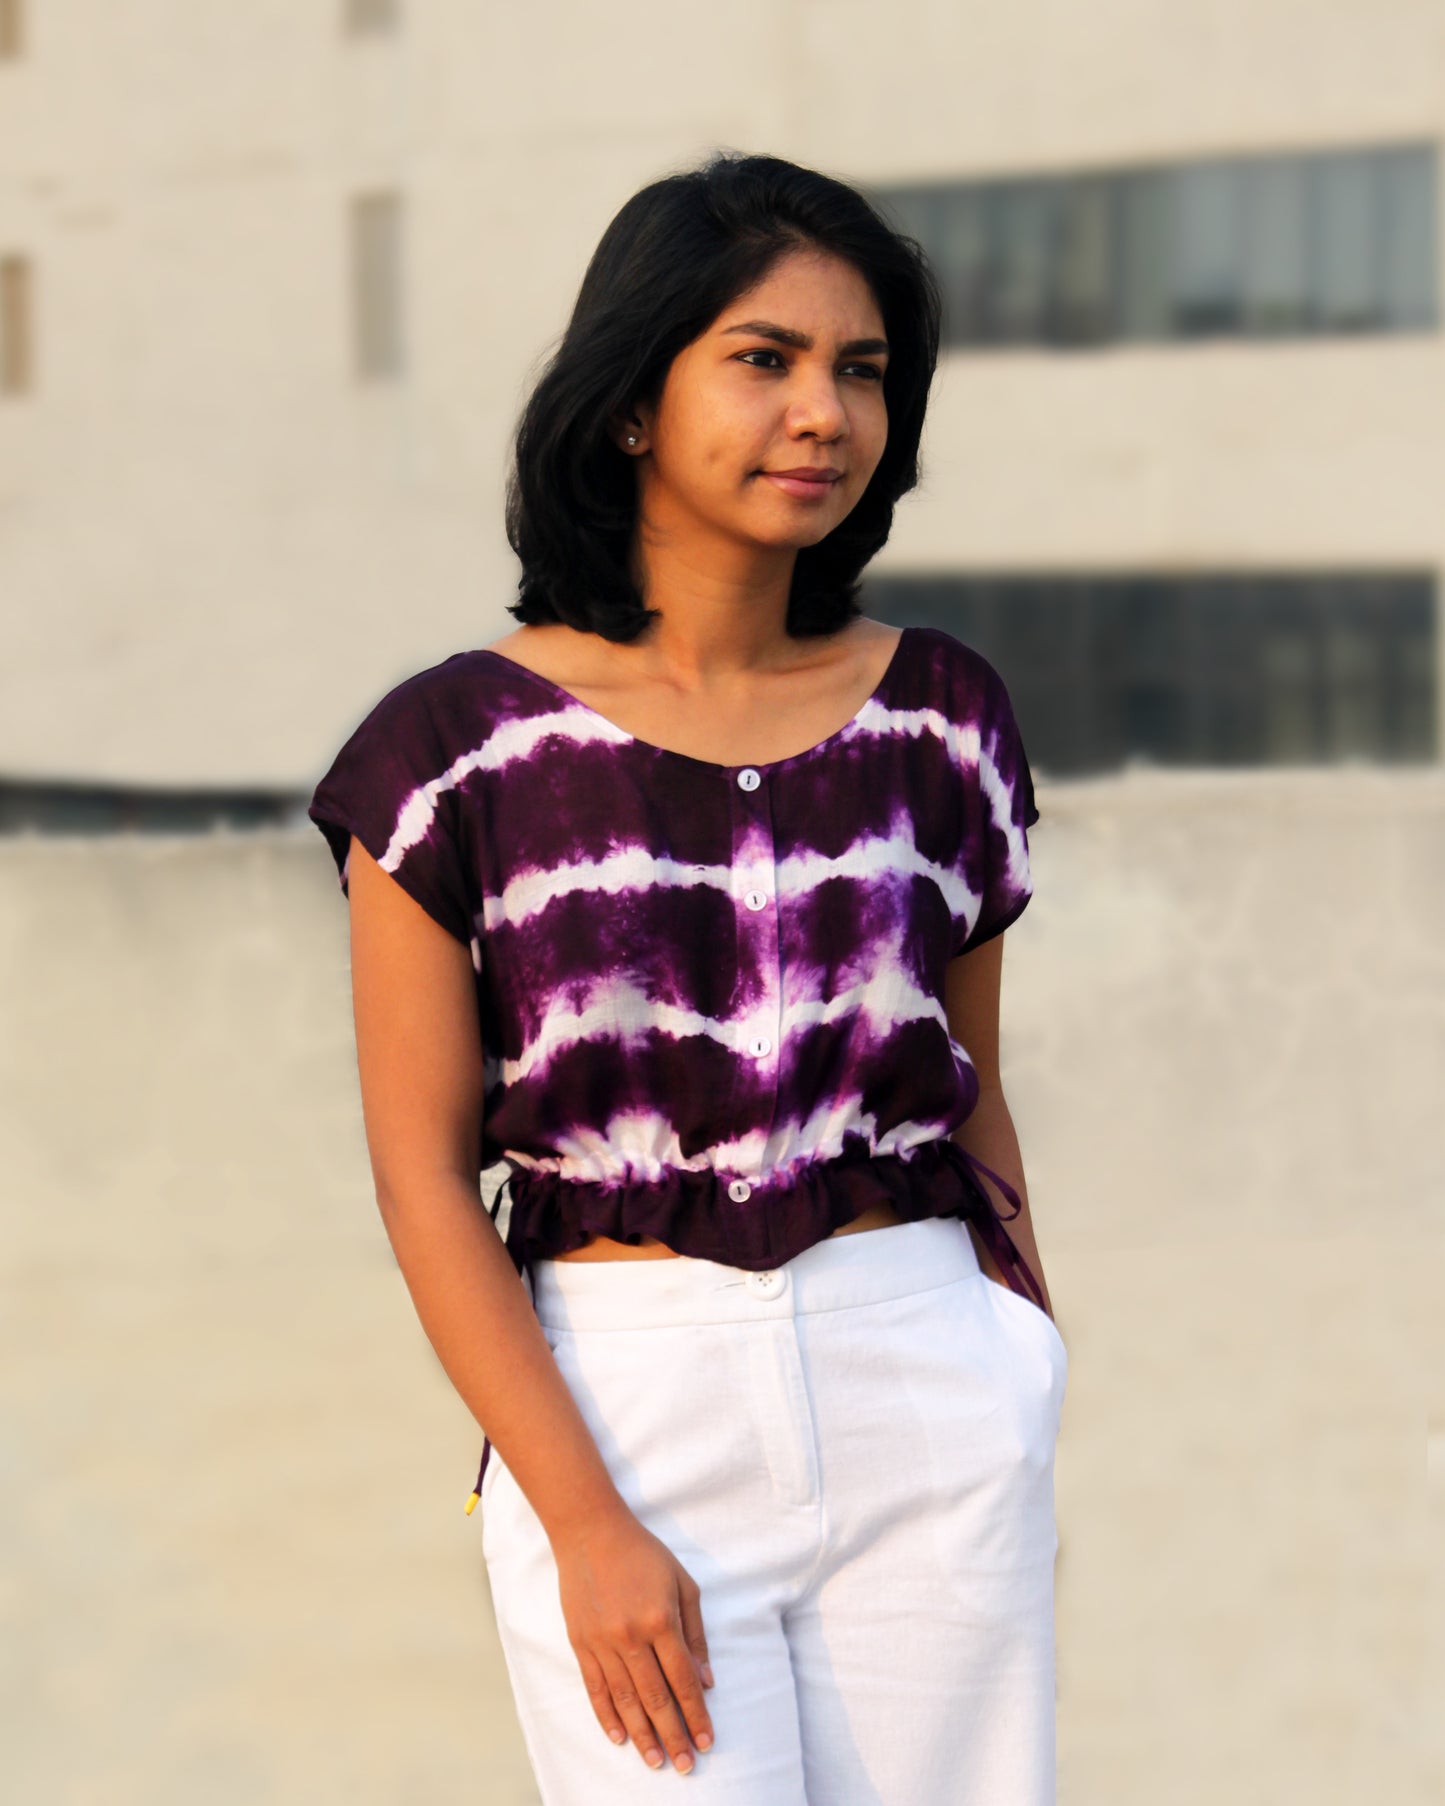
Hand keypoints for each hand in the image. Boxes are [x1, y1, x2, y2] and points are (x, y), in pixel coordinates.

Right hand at [553, 1505, 715, 1773]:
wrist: (590, 1531)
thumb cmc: (643, 1553)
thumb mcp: (682, 1582)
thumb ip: (695, 1633)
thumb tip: (706, 1679)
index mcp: (661, 1619)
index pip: (683, 1680)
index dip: (696, 1714)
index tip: (706, 1741)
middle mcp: (631, 1636)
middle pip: (656, 1698)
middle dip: (673, 1736)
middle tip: (685, 1766)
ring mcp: (602, 1642)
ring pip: (626, 1700)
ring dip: (642, 1735)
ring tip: (656, 1761)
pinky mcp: (580, 1643)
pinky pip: (595, 1689)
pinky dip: (607, 1716)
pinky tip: (619, 1738)